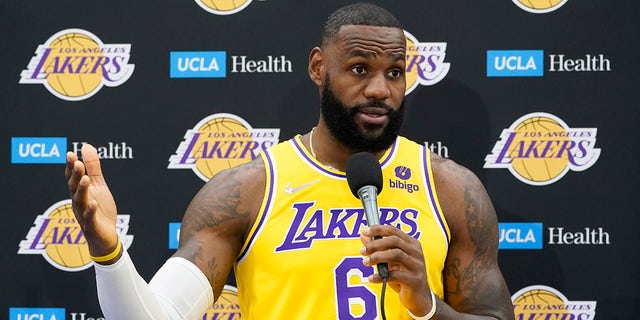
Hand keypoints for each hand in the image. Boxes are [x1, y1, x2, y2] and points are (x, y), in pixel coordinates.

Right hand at [65, 144, 118, 259]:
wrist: (105, 236)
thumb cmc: (100, 210)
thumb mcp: (99, 186)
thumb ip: (93, 168)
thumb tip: (86, 146)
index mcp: (79, 192)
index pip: (73, 177)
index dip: (71, 167)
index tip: (70, 154)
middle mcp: (78, 202)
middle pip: (74, 187)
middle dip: (76, 175)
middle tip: (78, 163)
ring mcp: (83, 215)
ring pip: (81, 201)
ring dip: (82, 190)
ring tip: (86, 179)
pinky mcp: (92, 226)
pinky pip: (90, 218)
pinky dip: (91, 211)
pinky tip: (94, 203)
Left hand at [360, 225, 433, 315]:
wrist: (418, 296)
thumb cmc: (403, 275)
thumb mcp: (390, 260)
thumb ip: (378, 247)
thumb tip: (363, 236)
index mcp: (411, 244)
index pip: (394, 231)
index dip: (378, 229)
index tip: (365, 231)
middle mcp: (416, 252)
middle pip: (394, 241)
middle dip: (375, 244)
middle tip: (362, 250)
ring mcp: (416, 265)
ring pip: (396, 255)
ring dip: (377, 257)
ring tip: (366, 262)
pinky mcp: (414, 280)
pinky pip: (394, 275)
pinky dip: (380, 276)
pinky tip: (371, 278)